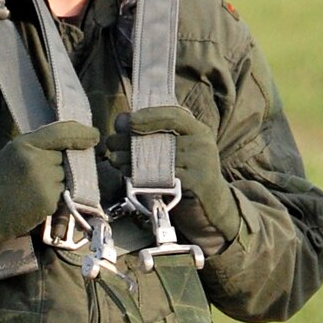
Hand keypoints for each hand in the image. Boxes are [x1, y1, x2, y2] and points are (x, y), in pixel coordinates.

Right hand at [0, 120, 99, 259]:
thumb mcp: (14, 152)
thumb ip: (39, 145)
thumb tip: (71, 144)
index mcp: (26, 143)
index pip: (63, 132)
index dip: (82, 133)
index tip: (94, 135)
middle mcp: (38, 160)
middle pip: (67, 157)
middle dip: (60, 164)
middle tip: (37, 174)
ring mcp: (45, 182)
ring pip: (67, 177)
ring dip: (58, 181)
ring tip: (33, 188)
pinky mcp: (50, 202)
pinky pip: (63, 195)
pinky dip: (54, 197)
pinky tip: (35, 199)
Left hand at [107, 104, 241, 245]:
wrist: (210, 208)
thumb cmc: (187, 176)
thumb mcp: (174, 150)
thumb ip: (152, 133)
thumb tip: (122, 120)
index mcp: (198, 130)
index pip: (174, 115)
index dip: (149, 116)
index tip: (127, 121)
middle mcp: (203, 143)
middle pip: (163, 136)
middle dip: (132, 138)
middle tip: (111, 142)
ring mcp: (202, 163)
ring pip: (160, 157)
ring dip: (132, 158)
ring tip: (115, 159)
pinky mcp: (197, 182)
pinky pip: (164, 176)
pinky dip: (142, 175)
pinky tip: (128, 175)